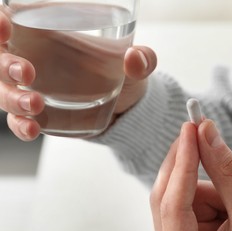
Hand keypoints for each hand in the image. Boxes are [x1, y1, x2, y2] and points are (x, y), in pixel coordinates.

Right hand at [0, 9, 156, 140]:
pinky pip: (18, 120)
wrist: (126, 109)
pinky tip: (33, 129)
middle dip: (3, 64)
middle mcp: (34, 60)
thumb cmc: (124, 75)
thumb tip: (135, 58)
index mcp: (48, 36)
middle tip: (26, 72)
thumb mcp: (138, 65)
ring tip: (36, 104)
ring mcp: (33, 89)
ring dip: (12, 97)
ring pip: (3, 91)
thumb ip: (142, 59)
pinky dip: (19, 125)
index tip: (5, 27)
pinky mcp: (38, 114)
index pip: (8, 24)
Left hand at [150, 120, 231, 230]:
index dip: (183, 164)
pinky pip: (202, 198)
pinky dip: (226, 193)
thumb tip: (206, 132)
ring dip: (223, 188)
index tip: (191, 129)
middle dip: (193, 165)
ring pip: (190, 194)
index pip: (173, 206)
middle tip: (203, 130)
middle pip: (172, 197)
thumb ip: (227, 172)